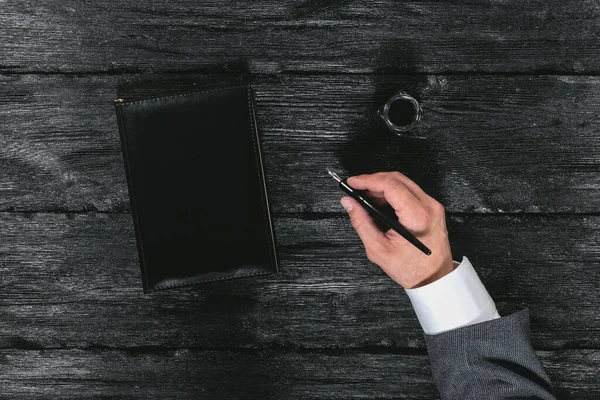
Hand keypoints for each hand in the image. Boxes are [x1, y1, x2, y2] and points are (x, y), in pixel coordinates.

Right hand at [340, 171, 453, 288]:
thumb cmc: (411, 269)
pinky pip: (409, 191)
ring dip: (381, 185)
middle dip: (373, 180)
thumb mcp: (379, 249)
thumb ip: (361, 222)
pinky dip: (392, 192)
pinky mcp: (431, 208)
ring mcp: (432, 205)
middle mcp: (428, 207)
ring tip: (364, 196)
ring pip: (403, 182)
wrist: (434, 278)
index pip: (390, 185)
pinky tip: (379, 201)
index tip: (352, 183)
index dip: (368, 180)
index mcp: (417, 217)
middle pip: (397, 179)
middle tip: (355, 188)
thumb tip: (349, 203)